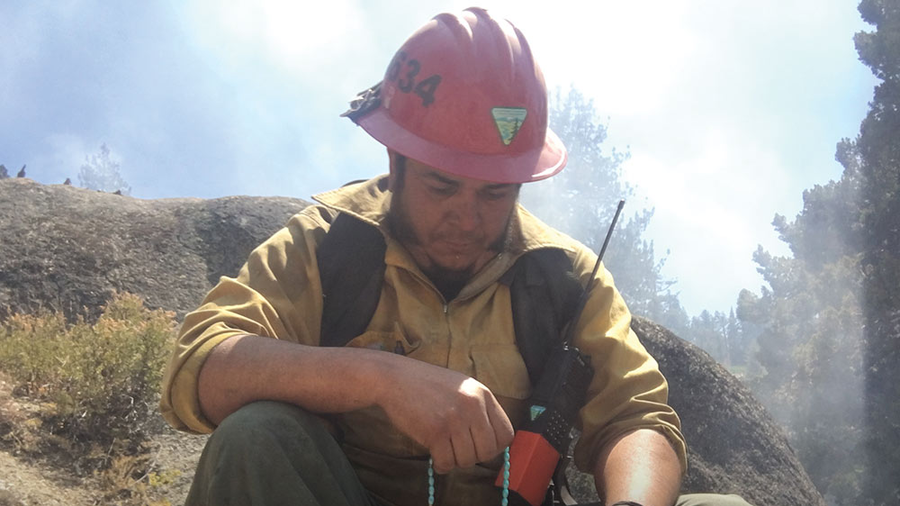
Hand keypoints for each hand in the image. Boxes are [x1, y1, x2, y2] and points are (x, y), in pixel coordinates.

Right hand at [375, 356, 514, 473]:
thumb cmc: (426, 384)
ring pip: (467, 460)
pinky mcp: (435, 431)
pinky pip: (446, 462)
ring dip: (455, 460)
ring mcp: (454, 419)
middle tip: (458, 450)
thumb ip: (479, 408)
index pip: (506, 434)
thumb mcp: (461, 387)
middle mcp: (473, 406)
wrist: (394, 378)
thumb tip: (493, 440)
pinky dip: (441, 465)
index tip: (480, 447)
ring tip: (444, 449)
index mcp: (483, 394)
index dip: (495, 447)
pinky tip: (435, 456)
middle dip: (473, 457)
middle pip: (488, 451)